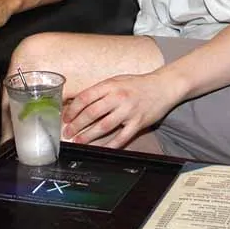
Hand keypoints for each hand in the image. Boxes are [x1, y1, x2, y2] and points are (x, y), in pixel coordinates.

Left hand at [62, 71, 179, 147]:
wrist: (163, 86)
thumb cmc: (138, 84)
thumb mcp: (117, 80)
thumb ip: (100, 91)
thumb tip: (78, 102)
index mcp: (110, 85)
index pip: (86, 97)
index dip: (73, 109)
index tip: (66, 117)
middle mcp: (118, 97)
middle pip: (92, 113)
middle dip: (77, 125)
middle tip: (68, 132)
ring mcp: (128, 111)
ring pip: (104, 126)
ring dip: (88, 136)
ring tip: (78, 141)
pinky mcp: (138, 123)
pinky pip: (121, 137)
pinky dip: (109, 145)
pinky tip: (100, 148)